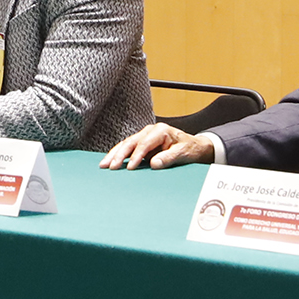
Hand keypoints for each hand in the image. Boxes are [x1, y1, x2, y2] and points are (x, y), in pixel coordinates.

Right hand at [100, 122, 216, 169]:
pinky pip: (128, 147)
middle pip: (130, 142)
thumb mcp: (183, 153)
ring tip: (104, 164)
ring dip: (114, 154)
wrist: (194, 146)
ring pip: (126, 144)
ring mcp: (145, 135)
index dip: (136, 157)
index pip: (144, 144)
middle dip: (119, 155)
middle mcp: (150, 131)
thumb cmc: (189, 148)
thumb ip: (169, 157)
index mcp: (160, 131)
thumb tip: (153, 164)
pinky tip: (110, 160)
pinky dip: (118, 154)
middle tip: (110, 166)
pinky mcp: (142, 142)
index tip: (130, 168)